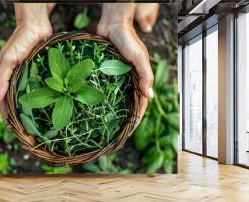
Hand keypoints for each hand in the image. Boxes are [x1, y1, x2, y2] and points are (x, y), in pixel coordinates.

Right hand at [0, 4, 52, 120]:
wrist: (37, 26)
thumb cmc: (20, 40)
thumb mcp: (8, 60)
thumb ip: (1, 79)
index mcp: (6, 76)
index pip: (4, 99)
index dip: (6, 113)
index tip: (10, 127)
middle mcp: (17, 77)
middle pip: (16, 100)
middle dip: (19, 115)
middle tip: (25, 129)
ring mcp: (28, 75)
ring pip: (28, 96)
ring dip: (30, 108)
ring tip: (35, 122)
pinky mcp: (39, 72)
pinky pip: (39, 87)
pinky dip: (40, 96)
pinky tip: (46, 105)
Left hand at [97, 3, 155, 122]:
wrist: (112, 24)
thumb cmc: (128, 39)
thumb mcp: (139, 57)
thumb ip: (145, 75)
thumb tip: (149, 96)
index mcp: (141, 76)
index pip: (142, 100)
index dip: (138, 114)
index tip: (132, 127)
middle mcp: (131, 77)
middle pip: (131, 101)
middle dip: (128, 115)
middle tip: (120, 129)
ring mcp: (120, 75)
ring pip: (120, 95)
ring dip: (117, 107)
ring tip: (110, 122)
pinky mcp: (109, 71)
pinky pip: (109, 86)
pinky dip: (106, 96)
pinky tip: (98, 104)